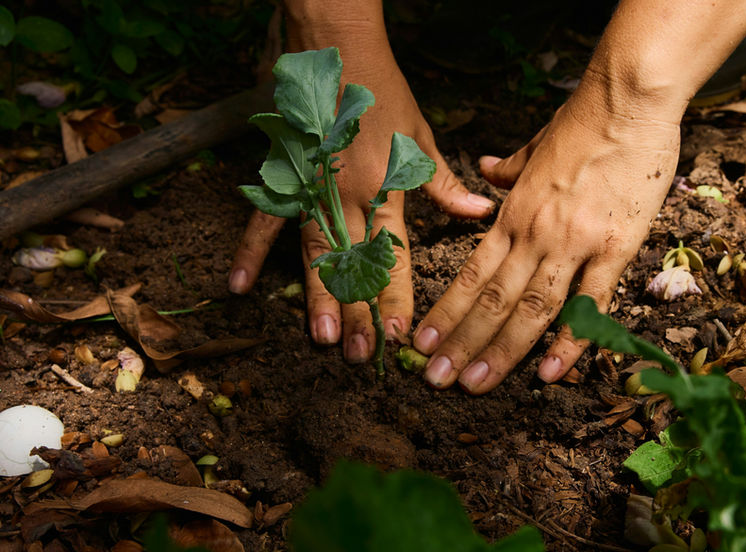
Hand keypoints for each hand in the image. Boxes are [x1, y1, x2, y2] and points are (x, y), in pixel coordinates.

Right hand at [230, 9, 494, 362]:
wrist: (336, 47)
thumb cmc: (382, 92)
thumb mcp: (420, 135)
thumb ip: (441, 183)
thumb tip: (479, 213)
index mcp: (385, 188)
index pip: (393, 255)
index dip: (397, 298)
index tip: (401, 336)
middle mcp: (348, 195)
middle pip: (354, 265)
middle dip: (358, 312)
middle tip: (360, 356)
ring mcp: (310, 188)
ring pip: (315, 253)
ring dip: (317, 296)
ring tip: (321, 339)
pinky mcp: (281, 176)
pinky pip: (263, 219)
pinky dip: (251, 251)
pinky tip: (240, 287)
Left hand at [411, 90, 680, 393]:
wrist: (628, 100)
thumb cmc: (583, 120)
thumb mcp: (534, 145)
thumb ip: (507, 169)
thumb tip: (482, 169)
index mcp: (513, 212)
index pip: (470, 274)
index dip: (444, 313)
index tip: (422, 343)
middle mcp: (535, 234)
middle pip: (492, 300)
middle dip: (460, 344)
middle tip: (434, 380)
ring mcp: (575, 242)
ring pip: (531, 309)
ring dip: (501, 351)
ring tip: (475, 385)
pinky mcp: (616, 247)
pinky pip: (590, 302)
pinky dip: (571, 340)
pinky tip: (551, 372)